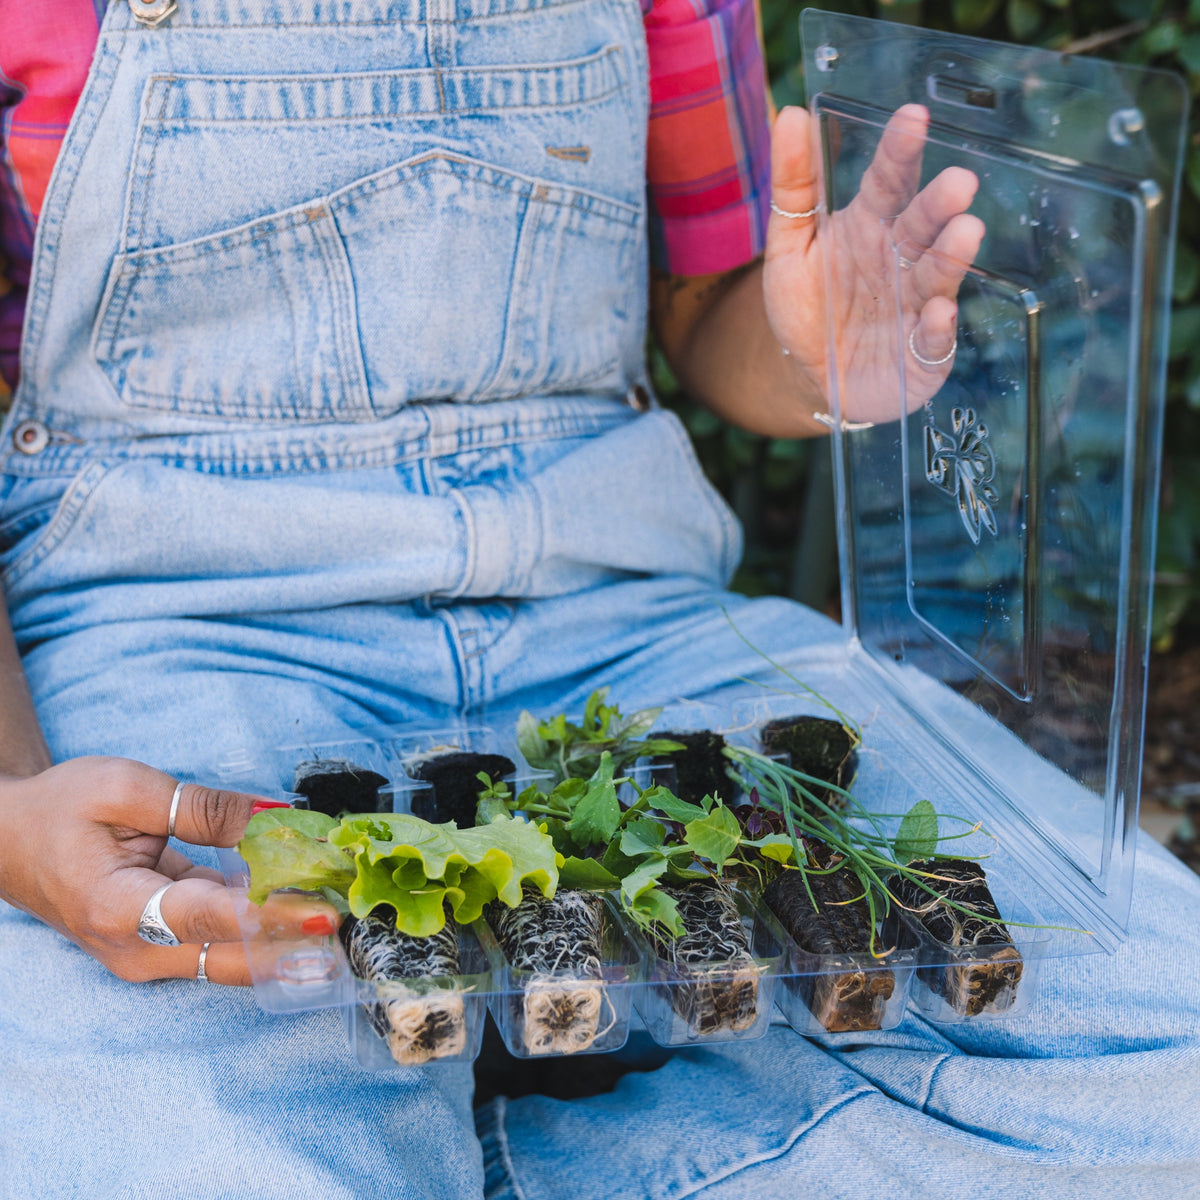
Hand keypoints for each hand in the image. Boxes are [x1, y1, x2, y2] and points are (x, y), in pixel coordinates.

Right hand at [0, 757, 337, 983]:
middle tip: (358, 913)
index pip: (213, 919)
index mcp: (118, 907)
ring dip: (291, 937)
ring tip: (350, 909)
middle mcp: (136, 949)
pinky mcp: (166, 951)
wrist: (10, 842)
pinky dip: (268, 926)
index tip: (325, 911)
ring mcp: (151, 958)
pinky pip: (226, 944)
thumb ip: (201, 807)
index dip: (273, 916)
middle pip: (234, 954)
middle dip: (298, 936)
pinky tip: (312, 904)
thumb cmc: (61, 809)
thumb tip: (273, 817)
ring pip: (236, 958)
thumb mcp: (125, 788)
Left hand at [764, 103, 985, 425]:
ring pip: (937, 277)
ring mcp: (917, 306)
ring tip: (965, 232)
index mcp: (871, 226)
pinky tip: (939, 312)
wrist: (811, 376)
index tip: (913, 117)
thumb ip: (793, 185)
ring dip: (951, 257)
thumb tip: (791, 114)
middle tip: (959, 182)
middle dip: (941, 204)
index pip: (888, 181)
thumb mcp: (788, 246)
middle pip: (922, 226)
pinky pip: (934, 341)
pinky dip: (938, 329)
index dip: (900, 151)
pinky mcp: (923, 354)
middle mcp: (901, 261)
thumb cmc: (808, 307)